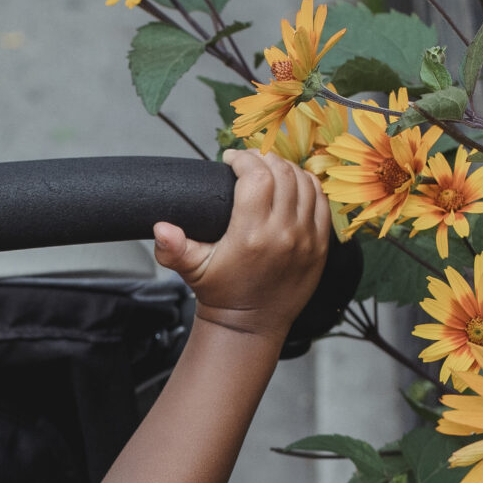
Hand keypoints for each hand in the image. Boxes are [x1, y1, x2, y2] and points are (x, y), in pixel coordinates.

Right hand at [152, 151, 329, 342]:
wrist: (251, 324)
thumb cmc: (222, 292)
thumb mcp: (192, 269)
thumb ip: (173, 249)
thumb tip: (160, 228)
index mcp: (251, 235)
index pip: (256, 176)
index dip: (243, 159)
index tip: (232, 159)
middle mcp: (283, 234)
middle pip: (282, 173)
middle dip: (264, 159)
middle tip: (249, 161)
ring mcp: (306, 240)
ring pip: (305, 183)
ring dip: (287, 169)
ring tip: (270, 170)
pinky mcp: (320, 246)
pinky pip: (322, 202)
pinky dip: (309, 186)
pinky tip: (293, 184)